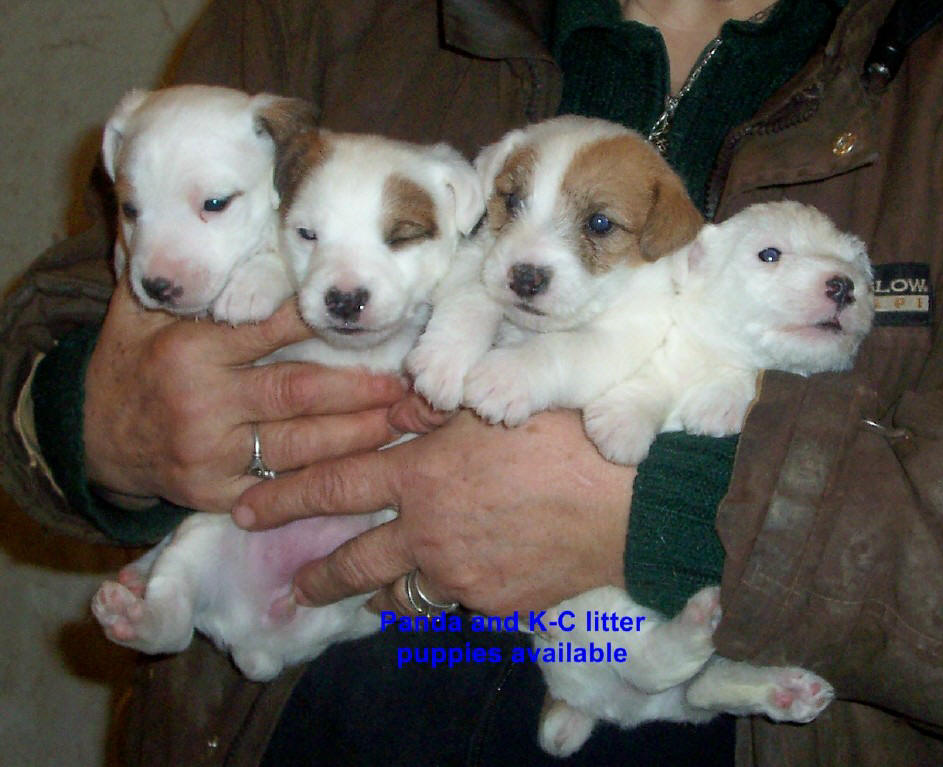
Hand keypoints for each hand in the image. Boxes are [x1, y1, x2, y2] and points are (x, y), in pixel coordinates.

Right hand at [83, 280, 406, 511]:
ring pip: (300, 444)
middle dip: (359, 389)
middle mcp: (205, 402)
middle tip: (406, 382)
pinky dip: (322, 479)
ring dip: (356, 434)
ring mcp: (211, 453)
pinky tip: (361, 468)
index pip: (270, 331)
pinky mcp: (215, 494)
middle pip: (299, 393)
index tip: (364, 317)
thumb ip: (181, 278)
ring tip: (400, 420)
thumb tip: (200, 224)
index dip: (322, 325)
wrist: (88, 440)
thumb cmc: (126, 366)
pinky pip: (280, 487)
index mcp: (192, 350)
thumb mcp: (137, 312)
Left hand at [232, 409, 635, 615]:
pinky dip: (438, 597)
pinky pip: (453, 605)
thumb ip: (435, 406)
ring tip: (360, 598)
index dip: (284, 498)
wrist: (627, 503)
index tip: (245, 510)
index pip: (334, 487)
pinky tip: (440, 590)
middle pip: (354, 561)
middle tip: (291, 584)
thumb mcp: (493, 400)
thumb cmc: (563, 437)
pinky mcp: (494, 604)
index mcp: (421, 476)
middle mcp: (428, 533)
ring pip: (399, 594)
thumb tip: (398, 407)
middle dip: (315, 575)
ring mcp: (460, 576)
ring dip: (375, 595)